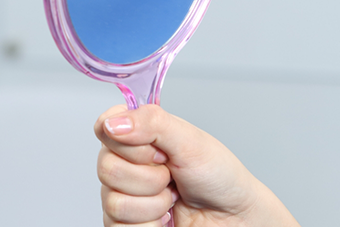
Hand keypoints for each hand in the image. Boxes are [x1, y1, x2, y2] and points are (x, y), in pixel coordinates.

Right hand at [96, 104, 299, 226]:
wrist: (234, 217)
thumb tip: (114, 122)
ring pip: (113, 201)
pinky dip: (151, 224)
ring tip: (173, 198)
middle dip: (149, 177)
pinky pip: (120, 226)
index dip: (129, 142)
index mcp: (138, 137)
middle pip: (106, 168)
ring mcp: (124, 196)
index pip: (104, 128)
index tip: (159, 150)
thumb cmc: (219, 177)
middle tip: (172, 176)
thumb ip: (151, 123)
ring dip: (153, 204)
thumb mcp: (190, 141)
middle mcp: (127, 165)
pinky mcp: (126, 224)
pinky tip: (166, 218)